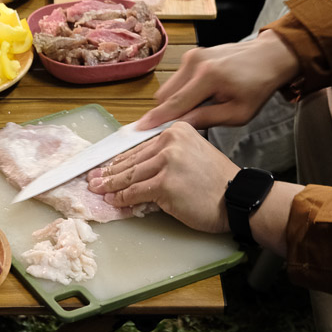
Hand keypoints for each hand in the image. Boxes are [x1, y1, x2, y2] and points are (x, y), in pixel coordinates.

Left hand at [87, 122, 239, 232]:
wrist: (237, 198)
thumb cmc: (218, 181)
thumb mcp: (193, 155)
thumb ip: (167, 156)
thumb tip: (137, 168)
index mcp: (177, 130)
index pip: (141, 146)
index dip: (120, 158)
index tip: (106, 165)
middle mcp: (171, 142)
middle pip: (132, 159)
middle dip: (110, 171)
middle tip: (94, 178)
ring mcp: (167, 162)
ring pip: (130, 175)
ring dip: (111, 185)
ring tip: (98, 190)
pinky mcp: (165, 184)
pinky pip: (136, 192)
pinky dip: (123, 198)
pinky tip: (115, 201)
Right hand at [136, 29, 300, 130]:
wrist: (268, 57)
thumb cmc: (258, 86)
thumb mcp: (238, 113)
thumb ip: (206, 119)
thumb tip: (179, 127)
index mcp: (208, 77)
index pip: (174, 104)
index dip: (156, 119)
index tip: (139, 130)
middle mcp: (195, 63)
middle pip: (165, 96)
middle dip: (169, 112)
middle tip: (184, 124)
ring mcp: (192, 56)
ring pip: (168, 87)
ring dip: (176, 102)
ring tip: (199, 108)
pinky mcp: (192, 54)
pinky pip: (176, 79)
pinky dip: (182, 91)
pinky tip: (201, 96)